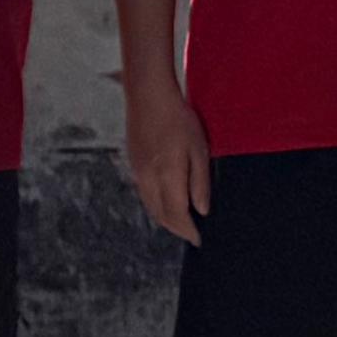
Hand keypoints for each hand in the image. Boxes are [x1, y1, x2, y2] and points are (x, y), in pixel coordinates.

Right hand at [122, 78, 210, 245]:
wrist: (148, 96)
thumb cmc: (179, 120)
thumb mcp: (199, 150)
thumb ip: (200, 182)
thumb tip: (202, 210)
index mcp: (168, 176)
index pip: (177, 215)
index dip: (188, 231)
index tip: (198, 239)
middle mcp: (149, 179)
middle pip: (160, 215)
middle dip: (176, 228)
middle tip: (191, 234)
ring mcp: (138, 172)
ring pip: (150, 206)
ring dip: (165, 217)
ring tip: (181, 220)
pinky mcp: (134, 163)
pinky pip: (144, 193)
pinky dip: (156, 204)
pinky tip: (166, 199)